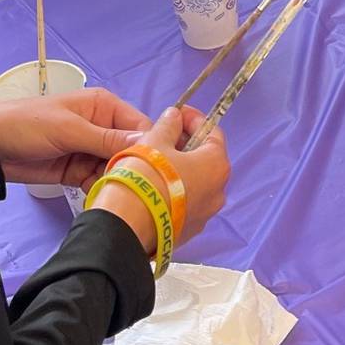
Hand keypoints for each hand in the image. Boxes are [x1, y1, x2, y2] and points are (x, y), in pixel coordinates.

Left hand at [0, 87, 151, 189]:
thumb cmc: (29, 125)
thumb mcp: (69, 129)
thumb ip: (107, 139)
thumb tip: (148, 142)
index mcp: (105, 107)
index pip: (139, 126)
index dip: (150, 146)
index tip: (156, 169)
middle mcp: (103, 127)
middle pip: (131, 150)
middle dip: (132, 168)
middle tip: (134, 187)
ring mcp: (90, 150)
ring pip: (116, 168)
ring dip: (116, 181)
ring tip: (116, 195)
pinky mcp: (77, 170)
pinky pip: (98, 180)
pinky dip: (100, 189)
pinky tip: (100, 198)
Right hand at [90, 104, 230, 254]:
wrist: (125, 227)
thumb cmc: (144, 177)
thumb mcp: (155, 141)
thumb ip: (169, 125)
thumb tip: (175, 117)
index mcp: (217, 165)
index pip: (212, 133)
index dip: (194, 120)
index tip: (178, 113)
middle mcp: (218, 192)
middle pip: (205, 159)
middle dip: (186, 145)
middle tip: (164, 136)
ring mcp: (204, 215)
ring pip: (194, 183)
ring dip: (179, 169)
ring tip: (155, 161)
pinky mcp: (187, 231)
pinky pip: (183, 203)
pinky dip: (173, 191)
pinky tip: (154, 186)